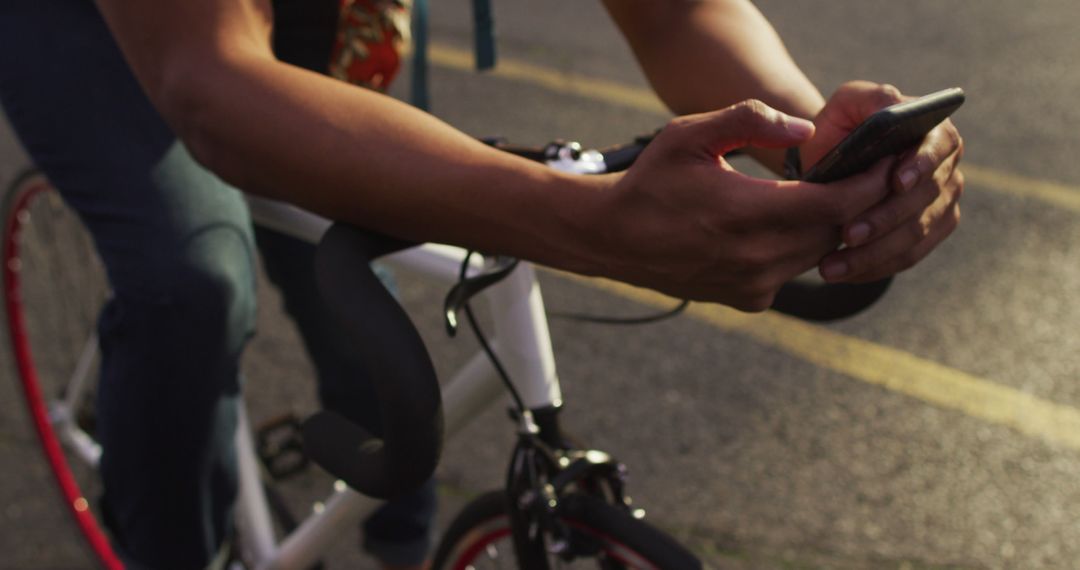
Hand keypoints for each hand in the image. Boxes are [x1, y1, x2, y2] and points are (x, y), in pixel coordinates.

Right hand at [590, 100, 892, 309]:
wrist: (612, 238)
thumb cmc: (650, 181)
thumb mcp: (690, 134)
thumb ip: (750, 121)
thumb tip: (806, 131)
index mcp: (748, 213)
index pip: (837, 204)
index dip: (871, 183)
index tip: (889, 163)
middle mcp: (757, 257)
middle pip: (836, 231)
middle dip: (855, 203)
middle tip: (864, 173)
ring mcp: (754, 284)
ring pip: (818, 254)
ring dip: (828, 227)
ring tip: (825, 195)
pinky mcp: (749, 299)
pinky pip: (793, 271)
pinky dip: (797, 249)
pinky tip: (780, 227)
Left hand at [803, 81, 964, 282]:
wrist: (830, 164)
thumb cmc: (839, 128)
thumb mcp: (848, 104)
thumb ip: (870, 97)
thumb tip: (894, 104)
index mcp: (934, 130)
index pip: (939, 146)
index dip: (920, 164)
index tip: (896, 182)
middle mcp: (947, 168)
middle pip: (925, 198)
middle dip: (884, 219)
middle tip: (847, 234)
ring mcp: (943, 203)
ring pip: (916, 234)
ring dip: (874, 253)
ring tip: (832, 265)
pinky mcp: (930, 233)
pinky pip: (909, 257)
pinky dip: (875, 267)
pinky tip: (844, 273)